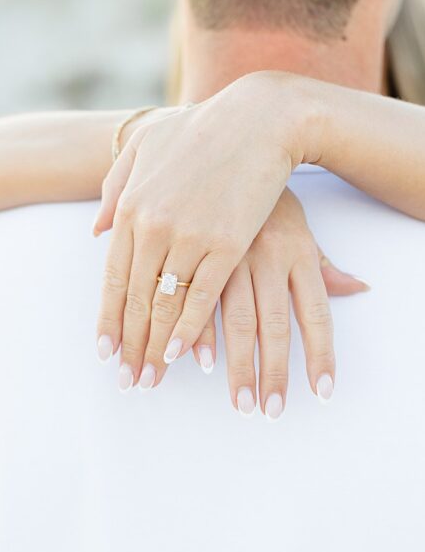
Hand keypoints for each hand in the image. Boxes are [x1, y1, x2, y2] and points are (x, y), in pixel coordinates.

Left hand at [94, 73, 313, 387]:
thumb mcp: (144, 147)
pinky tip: (184, 354)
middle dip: (130, 345)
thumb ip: (114, 189)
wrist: (255, 118)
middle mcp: (153, 227)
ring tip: (152, 379)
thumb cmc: (198, 129)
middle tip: (126, 381)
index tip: (105, 352)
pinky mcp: (226, 243)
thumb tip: (95, 231)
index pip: (113, 278)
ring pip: (166, 304)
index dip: (109, 319)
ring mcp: (189, 236)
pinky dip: (192, 329)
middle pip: (136, 299)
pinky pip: (203, 297)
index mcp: (130, 208)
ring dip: (157, 347)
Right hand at [189, 189, 367, 416]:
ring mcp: (229, 254)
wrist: (226, 140)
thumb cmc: (266, 196)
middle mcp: (266, 256)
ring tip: (238, 402)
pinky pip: (195, 298)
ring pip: (235, 320)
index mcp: (297, 252)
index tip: (322, 394)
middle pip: (273, 327)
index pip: (316, 314)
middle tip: (269, 411)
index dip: (321, 356)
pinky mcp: (195, 250)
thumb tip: (358, 289)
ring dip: (236, 366)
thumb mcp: (301, 227)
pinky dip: (196, 331)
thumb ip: (324, 265)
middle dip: (272, 374)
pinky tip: (193, 361)